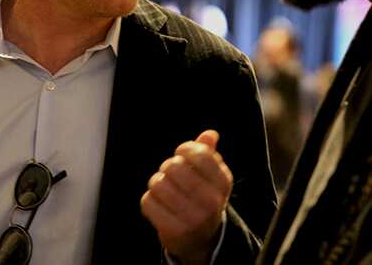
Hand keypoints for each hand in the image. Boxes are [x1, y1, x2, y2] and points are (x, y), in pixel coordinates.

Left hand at [141, 130, 233, 264]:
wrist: (201, 239)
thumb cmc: (203, 197)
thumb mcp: (211, 176)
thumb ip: (209, 152)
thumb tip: (210, 134)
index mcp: (223, 183)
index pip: (200, 154)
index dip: (185, 148)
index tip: (181, 153)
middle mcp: (212, 201)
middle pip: (175, 167)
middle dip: (167, 166)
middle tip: (170, 173)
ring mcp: (193, 218)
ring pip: (158, 184)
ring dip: (156, 182)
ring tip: (162, 187)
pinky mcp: (174, 231)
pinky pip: (148, 202)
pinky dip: (149, 199)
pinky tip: (157, 202)